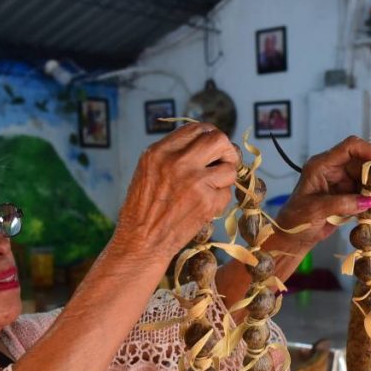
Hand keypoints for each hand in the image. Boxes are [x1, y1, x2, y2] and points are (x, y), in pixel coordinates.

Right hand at [115, 123, 237, 259]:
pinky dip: (219, 200)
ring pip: (229, 168)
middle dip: (227, 151)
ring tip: (212, 189)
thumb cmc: (142, 210)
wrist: (141, 242)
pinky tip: (203, 208)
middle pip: (218, 139)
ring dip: (226, 178)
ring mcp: (194, 181)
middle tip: (225, 163)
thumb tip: (205, 144)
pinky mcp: (207, 202)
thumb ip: (172, 155)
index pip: (196, 128)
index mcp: (159, 151)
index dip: (210, 136)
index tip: (213, 148)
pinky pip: (226, 194)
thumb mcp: (148, 171)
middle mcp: (177, 162)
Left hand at [273, 136, 370, 254]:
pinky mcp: (349, 198)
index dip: (369, 151)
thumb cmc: (295, 220)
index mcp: (322, 166)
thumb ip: (342, 204)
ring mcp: (343, 185)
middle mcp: (335, 171)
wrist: (292, 238)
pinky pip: (368, 200)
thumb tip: (369, 202)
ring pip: (370, 185)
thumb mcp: (315, 210)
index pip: (350, 147)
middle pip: (365, 168)